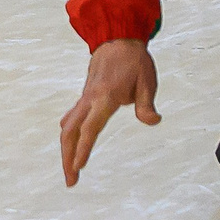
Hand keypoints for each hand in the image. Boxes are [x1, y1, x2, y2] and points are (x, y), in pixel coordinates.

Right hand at [59, 38, 158, 186]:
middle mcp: (90, 99)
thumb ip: (147, 104)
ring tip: (71, 171)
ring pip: (68, 127)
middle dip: (67, 158)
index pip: (91, 127)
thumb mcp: (147, 80)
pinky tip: (71, 147)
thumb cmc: (134, 60)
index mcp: (105, 97)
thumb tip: (153, 121)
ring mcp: (85, 98)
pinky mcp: (85, 97)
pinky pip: (72, 119)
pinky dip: (69, 136)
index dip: (83, 149)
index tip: (78, 167)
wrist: (117, 37)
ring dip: (66, 150)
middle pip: (70, 132)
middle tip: (71, 182)